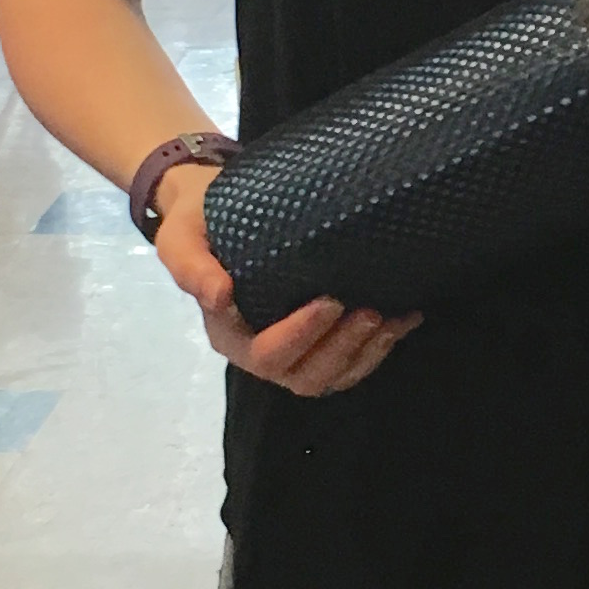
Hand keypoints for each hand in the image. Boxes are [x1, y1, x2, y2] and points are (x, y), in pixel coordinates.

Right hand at [150, 164, 418, 399]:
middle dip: (343, 348)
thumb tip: (218, 296)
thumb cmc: (199, 223)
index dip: (300, 336)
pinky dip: (382, 345)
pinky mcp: (321, 338)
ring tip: (392, 318)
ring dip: (367, 353)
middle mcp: (261, 352)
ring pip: (333, 376)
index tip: (329, 300)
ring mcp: (294, 350)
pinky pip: (353, 361)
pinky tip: (406, 317)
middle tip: (371, 311)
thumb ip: (191, 266)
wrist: (216, 212)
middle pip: (305, 376)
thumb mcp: (182, 236)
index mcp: (229, 334)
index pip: (266, 354)